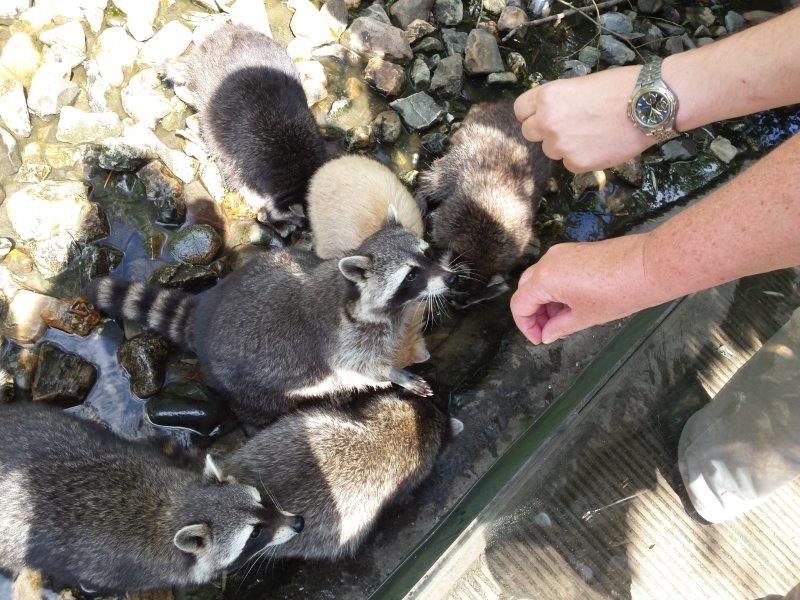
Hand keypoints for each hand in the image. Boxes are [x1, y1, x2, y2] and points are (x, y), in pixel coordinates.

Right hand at [510, 234, 657, 343]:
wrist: (649, 266)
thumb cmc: (618, 293)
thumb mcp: (585, 317)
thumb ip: (559, 327)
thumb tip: (547, 334)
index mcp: (545, 278)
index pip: (520, 304)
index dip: (526, 326)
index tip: (540, 339)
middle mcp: (548, 261)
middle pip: (527, 289)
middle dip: (534, 313)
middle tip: (550, 331)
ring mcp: (562, 253)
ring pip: (540, 280)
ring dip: (546, 302)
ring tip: (565, 321)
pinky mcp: (575, 250)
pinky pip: (555, 271)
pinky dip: (557, 289)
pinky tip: (574, 304)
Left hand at [514, 67, 653, 172]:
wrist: (649, 104)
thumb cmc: (619, 87)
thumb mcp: (579, 84)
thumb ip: (557, 101)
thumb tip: (547, 114)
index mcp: (547, 97)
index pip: (520, 110)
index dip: (532, 112)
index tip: (541, 114)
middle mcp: (548, 122)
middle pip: (529, 132)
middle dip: (544, 130)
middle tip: (567, 125)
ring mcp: (561, 146)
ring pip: (550, 150)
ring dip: (563, 145)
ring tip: (590, 133)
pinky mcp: (577, 164)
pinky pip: (569, 163)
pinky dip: (581, 157)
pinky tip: (600, 144)